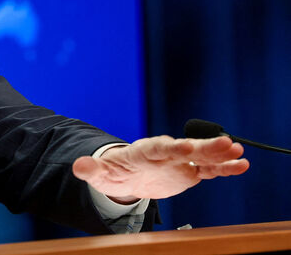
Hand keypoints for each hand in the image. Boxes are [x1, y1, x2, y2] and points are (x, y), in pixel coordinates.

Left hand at [72, 135, 248, 202]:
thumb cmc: (114, 172)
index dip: (172, 147)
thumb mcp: (101, 173)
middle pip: (186, 148)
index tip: (185, 148)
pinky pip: (209, 169)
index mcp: (144, 151)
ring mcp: (179, 161)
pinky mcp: (189, 171)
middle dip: (204, 147)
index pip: (159, 147)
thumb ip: (91, 169)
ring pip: (201, 157)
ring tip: (239, 152)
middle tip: (226, 144)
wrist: (127, 176)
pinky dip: (224, 168)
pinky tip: (242, 165)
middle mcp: (166, 152)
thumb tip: (78, 166)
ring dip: (219, 155)